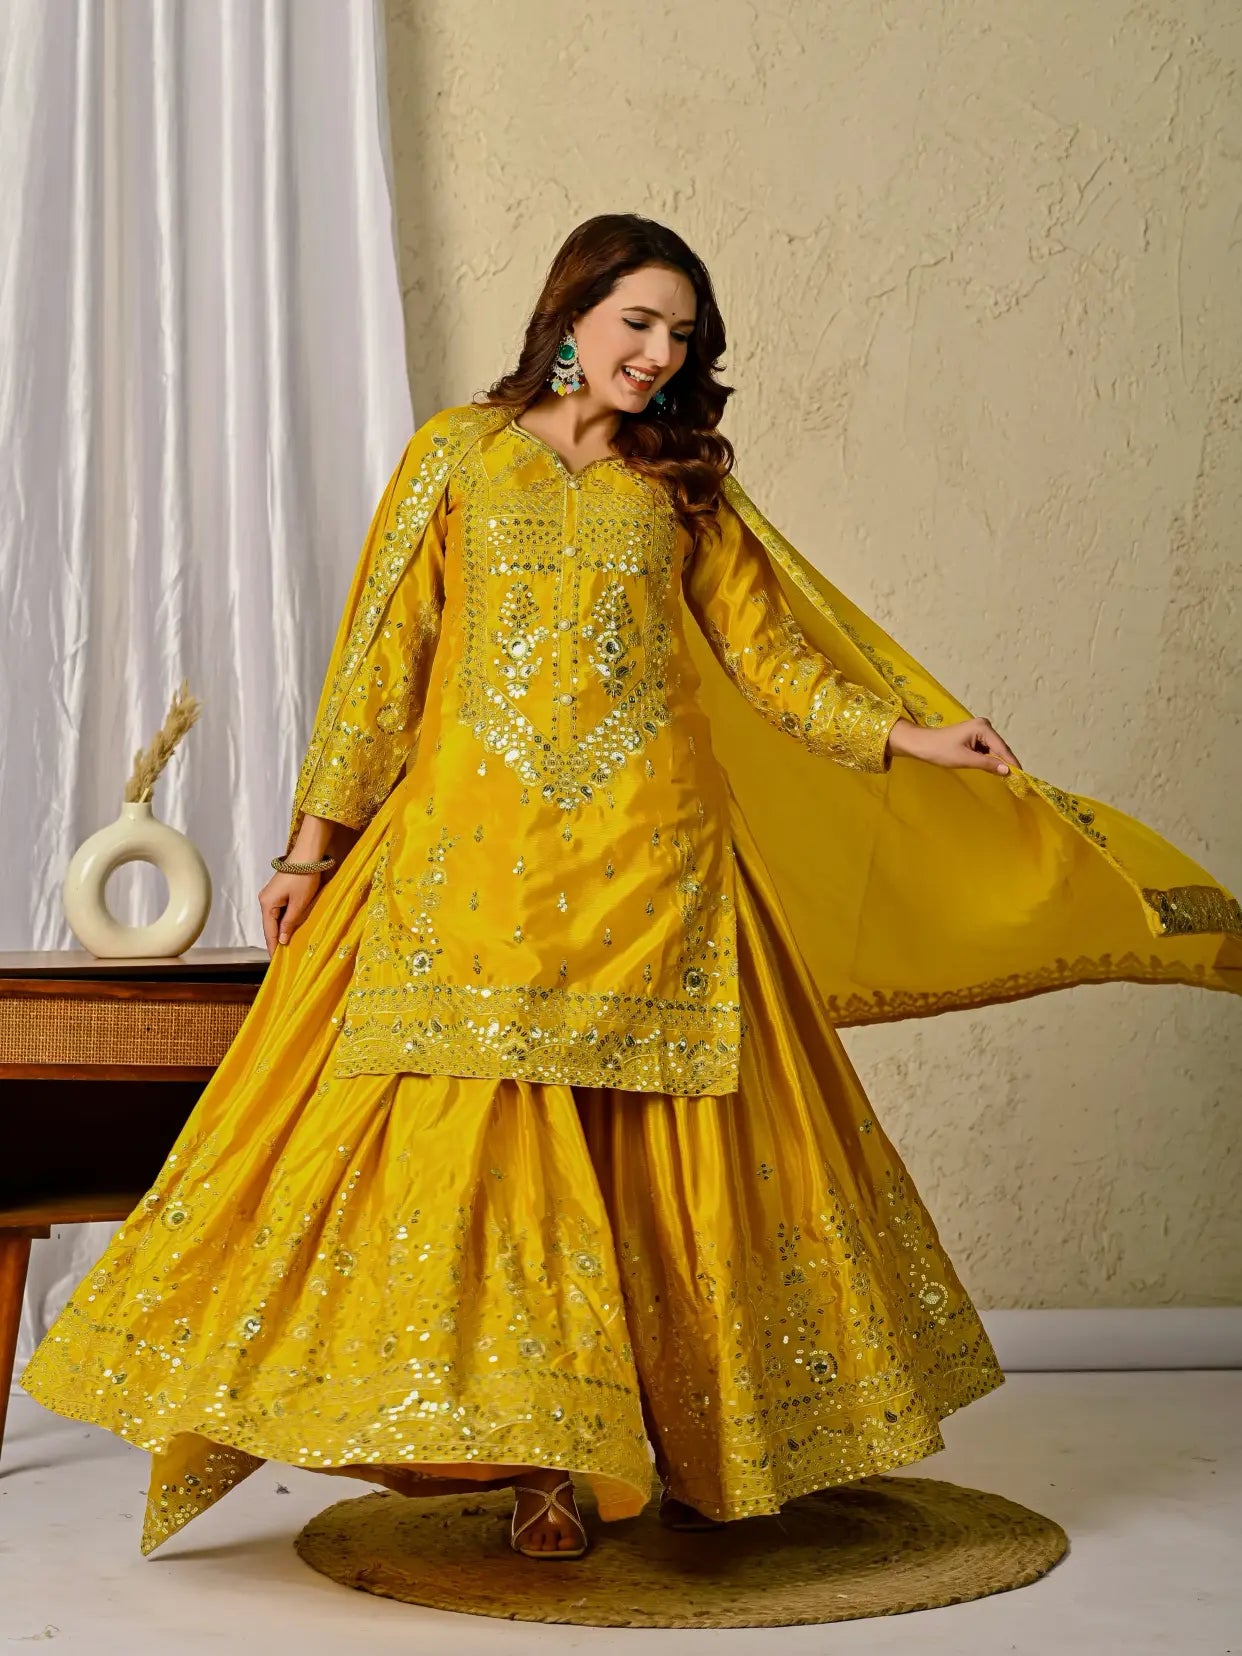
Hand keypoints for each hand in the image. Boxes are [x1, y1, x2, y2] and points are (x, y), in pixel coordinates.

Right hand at [257, 869, 322, 955]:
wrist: (307, 855)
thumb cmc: (304, 878)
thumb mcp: (299, 903)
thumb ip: (289, 923)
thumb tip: (281, 940)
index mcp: (267, 904)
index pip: (269, 931)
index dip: (272, 946)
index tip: (275, 961)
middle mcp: (265, 900)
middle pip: (269, 925)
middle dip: (275, 940)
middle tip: (282, 957)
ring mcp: (270, 895)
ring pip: (274, 918)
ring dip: (280, 930)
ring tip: (287, 946)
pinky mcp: (277, 891)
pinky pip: (279, 910)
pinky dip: (283, 920)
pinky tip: (289, 928)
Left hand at [887, 716, 1019, 775]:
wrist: (920, 744)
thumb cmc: (939, 750)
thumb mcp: (965, 759)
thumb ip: (987, 764)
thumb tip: (1008, 771)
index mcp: (983, 727)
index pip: (1002, 748)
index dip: (1012, 763)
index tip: (1023, 777)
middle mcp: (984, 726)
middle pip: (1000, 748)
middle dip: (1006, 763)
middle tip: (1017, 781)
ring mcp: (980, 730)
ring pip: (994, 750)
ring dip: (998, 763)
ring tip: (1007, 778)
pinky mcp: (975, 737)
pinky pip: (987, 750)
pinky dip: (989, 760)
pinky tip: (993, 770)